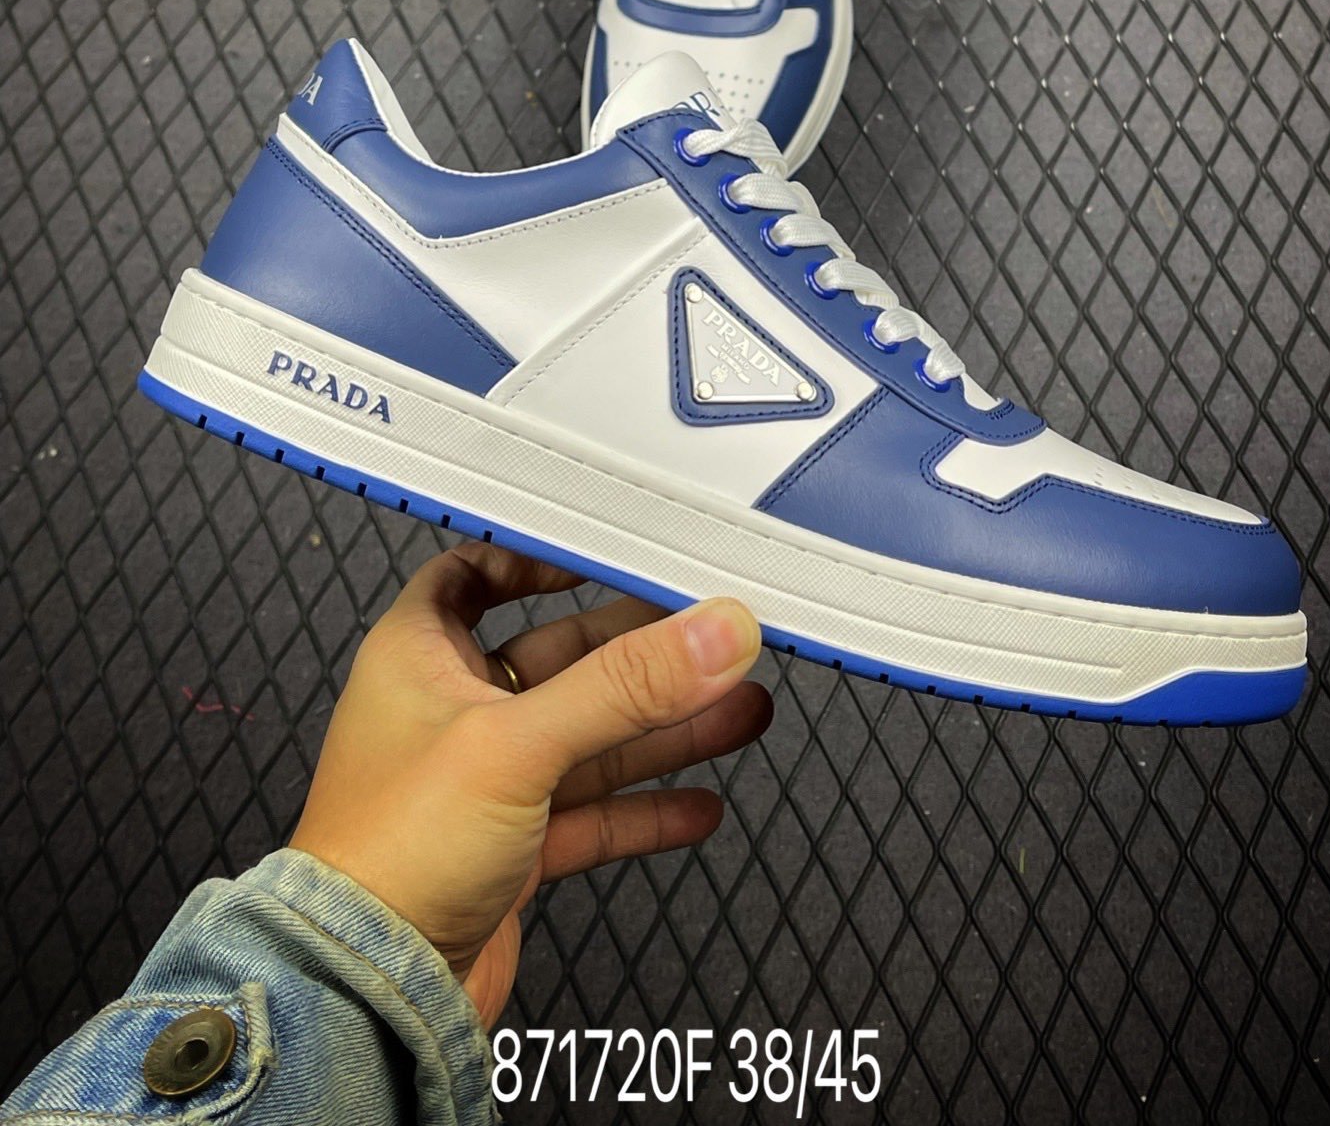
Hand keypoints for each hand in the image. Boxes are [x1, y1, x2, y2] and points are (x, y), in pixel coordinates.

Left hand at [289, 541, 769, 1025]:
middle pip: (561, 659)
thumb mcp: (516, 745)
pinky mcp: (511, 852)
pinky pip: (591, 814)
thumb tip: (712, 633)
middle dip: (643, 654)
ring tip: (740, 711)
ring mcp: (483, 785)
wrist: (365, 996)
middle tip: (713, 642)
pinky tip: (698, 805)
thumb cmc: (386, 858)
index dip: (535, 560)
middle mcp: (450, 713)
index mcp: (419, 658)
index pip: (473, 575)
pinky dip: (645, 808)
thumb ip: (624, 686)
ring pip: (589, 739)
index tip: (603, 555)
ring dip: (663, 729)